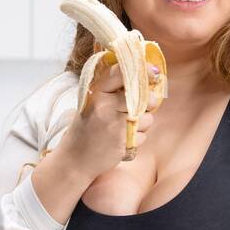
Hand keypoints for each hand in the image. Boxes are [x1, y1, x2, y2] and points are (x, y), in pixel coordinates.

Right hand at [57, 56, 163, 177]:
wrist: (74, 159)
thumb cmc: (87, 128)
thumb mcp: (93, 103)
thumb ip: (113, 91)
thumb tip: (145, 79)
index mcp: (97, 93)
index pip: (121, 73)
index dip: (142, 70)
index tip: (154, 71)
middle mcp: (106, 106)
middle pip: (144, 97)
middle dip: (150, 102)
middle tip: (145, 106)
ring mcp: (114, 124)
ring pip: (147, 118)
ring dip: (142, 124)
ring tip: (125, 128)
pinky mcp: (122, 142)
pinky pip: (142, 136)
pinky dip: (136, 139)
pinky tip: (122, 140)